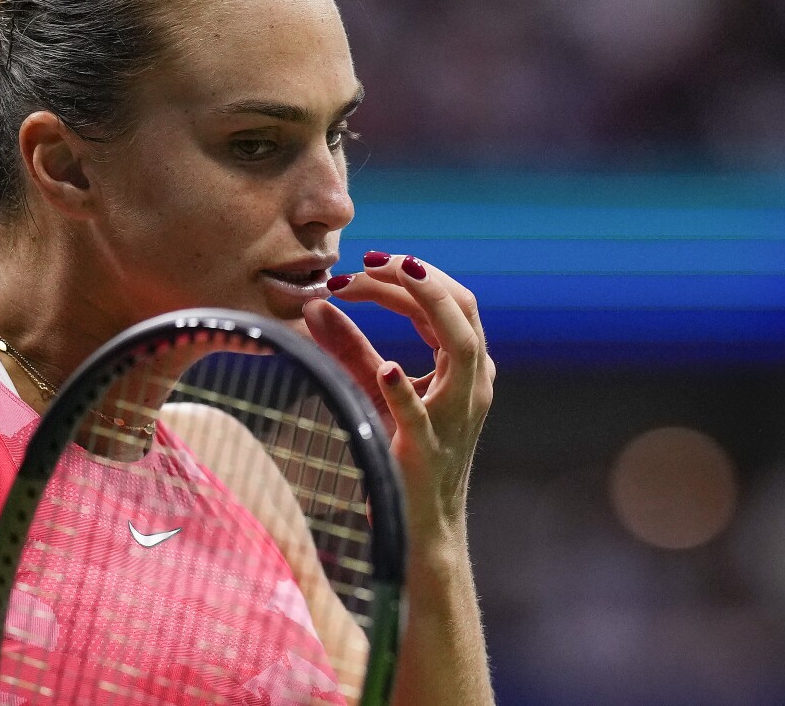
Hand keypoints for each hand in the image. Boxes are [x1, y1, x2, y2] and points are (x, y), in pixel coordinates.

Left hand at [303, 253, 494, 541]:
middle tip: (369, 260)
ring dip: (426, 306)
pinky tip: (387, 369)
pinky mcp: (427, 451)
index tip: (358, 265)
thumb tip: (314, 304)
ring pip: (462, 348)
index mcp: (463, 366)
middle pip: (462, 309)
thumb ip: (349, 347)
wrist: (420, 524)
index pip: (445, 302)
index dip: (405, 276)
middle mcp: (471, 384)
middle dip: (419, 276)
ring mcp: (455, 417)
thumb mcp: (373, 389)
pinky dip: (404, 389)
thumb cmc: (400, 452)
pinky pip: (422, 416)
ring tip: (389, 279)